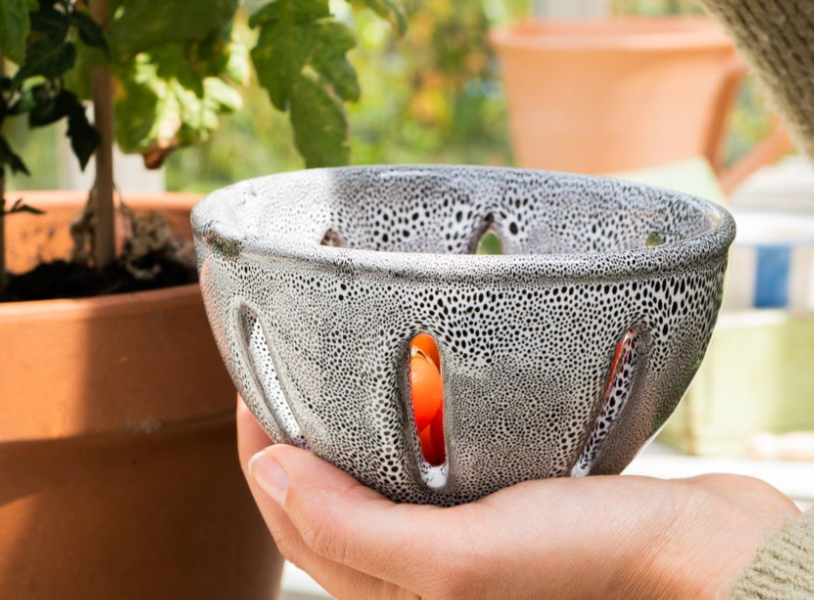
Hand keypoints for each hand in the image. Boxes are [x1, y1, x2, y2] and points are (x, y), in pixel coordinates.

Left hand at [238, 400, 799, 599]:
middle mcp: (419, 580)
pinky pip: (420, 473)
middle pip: (323, 503)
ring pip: (368, 486)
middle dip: (292, 437)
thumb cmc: (584, 568)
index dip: (259, 455)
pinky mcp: (491, 513)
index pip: (294, 525)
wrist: (696, 557)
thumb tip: (269, 471)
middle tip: (282, 368)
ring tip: (328, 372)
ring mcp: (456, 545)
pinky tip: (405, 391)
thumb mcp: (457, 562)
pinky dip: (398, 433)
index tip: (250, 387)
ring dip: (340, 433)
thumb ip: (354, 530)